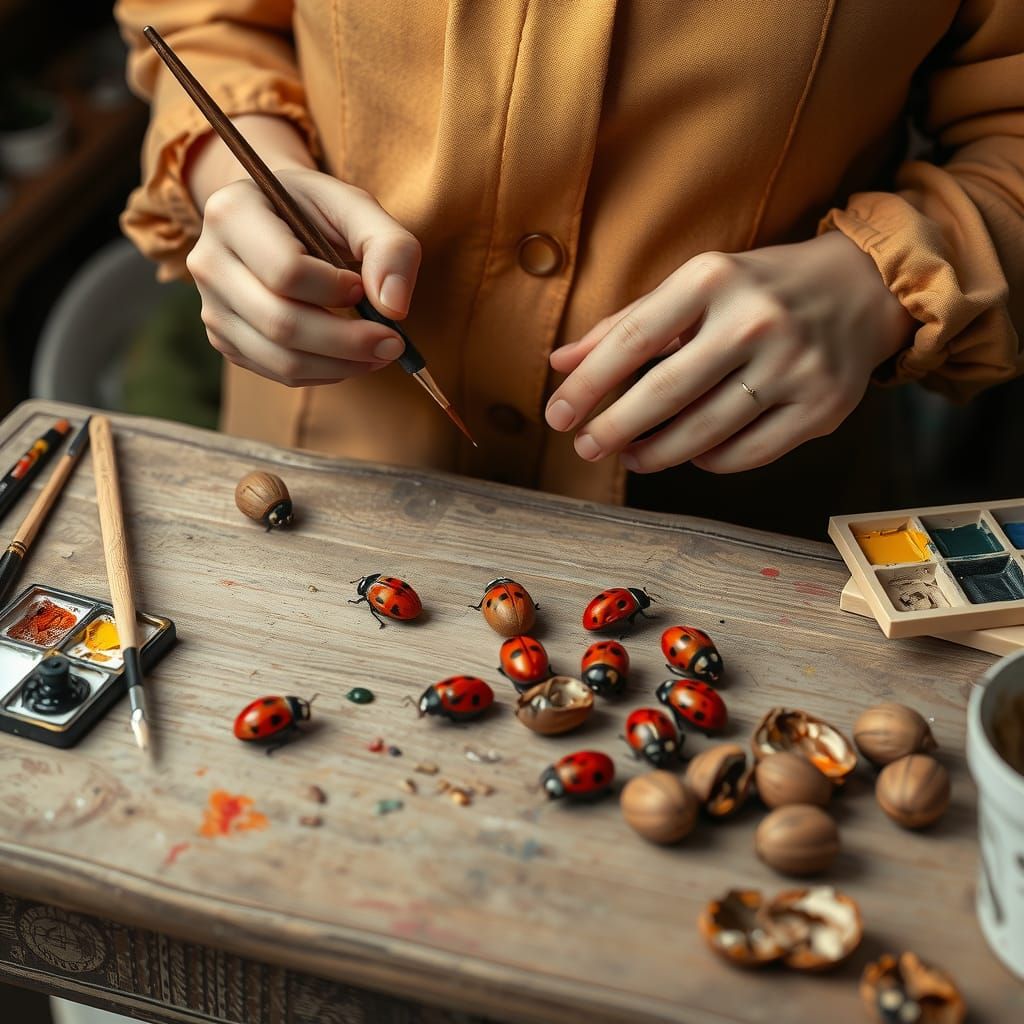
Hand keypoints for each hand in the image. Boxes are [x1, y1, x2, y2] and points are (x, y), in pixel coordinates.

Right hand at [185, 120, 420, 387]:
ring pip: (281, 358)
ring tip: (379, 352)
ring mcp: (211, 307)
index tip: (362, 288)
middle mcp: (208, 262)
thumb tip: (394, 308)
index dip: (334, 289)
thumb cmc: (317, 212)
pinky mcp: (225, 340)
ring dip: (341, 365)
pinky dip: (324, 372)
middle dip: (348, 341)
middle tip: (393, 343)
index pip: (286, 272)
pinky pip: (278, 373)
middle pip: (281, 323)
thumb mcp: (357, 208)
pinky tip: (348, 356)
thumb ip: (389, 246)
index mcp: (232, 213)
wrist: (276, 219)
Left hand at [545, 231, 915, 472]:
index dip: (587, 385)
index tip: (557, 416)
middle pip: (664, 393)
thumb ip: (624, 325)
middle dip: (613, 429)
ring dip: (654, 453)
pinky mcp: (821, 407)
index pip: (633, 340)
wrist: (860, 288)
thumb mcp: (691, 287)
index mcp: (713, 278)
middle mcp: (756, 319)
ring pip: (704, 433)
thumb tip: (560, 364)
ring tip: (630, 455)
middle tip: (585, 447)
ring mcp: (795, 366)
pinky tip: (689, 453)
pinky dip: (707, 460)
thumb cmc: (755, 289)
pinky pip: (745, 453)